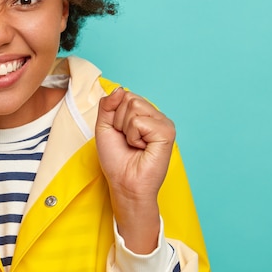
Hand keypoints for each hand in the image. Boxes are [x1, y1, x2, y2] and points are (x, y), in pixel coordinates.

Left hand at [95, 87, 174, 252]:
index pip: (125, 95)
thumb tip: (119, 89)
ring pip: (134, 107)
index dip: (114, 115)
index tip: (119, 133)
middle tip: (127, 140)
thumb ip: (108, 105)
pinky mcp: (167, 133)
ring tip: (134, 144)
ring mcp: (164, 123)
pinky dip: (134, 136)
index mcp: (144, 114)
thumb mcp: (104, 127)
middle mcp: (156, 116)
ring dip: (126, 129)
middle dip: (119, 121)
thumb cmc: (116, 159)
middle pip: (129, 98)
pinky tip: (141, 148)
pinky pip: (140, 122)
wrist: (124, 183)